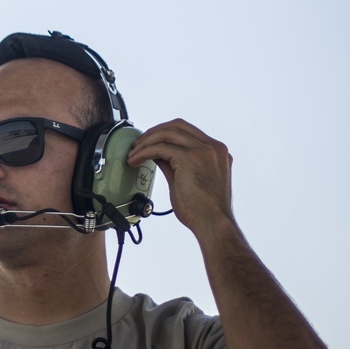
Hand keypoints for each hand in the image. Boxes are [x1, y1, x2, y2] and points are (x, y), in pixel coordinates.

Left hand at [127, 119, 232, 238]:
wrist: (213, 223)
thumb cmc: (202, 210)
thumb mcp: (187, 180)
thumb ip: (174, 164)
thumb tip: (157, 154)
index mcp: (216, 152)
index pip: (187, 131)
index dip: (165, 133)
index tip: (150, 142)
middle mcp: (212, 147)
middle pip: (177, 125)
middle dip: (154, 132)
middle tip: (138, 145)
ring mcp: (203, 150)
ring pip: (167, 133)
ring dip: (146, 141)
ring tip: (133, 154)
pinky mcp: (190, 157)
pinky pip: (160, 147)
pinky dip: (145, 152)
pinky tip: (136, 160)